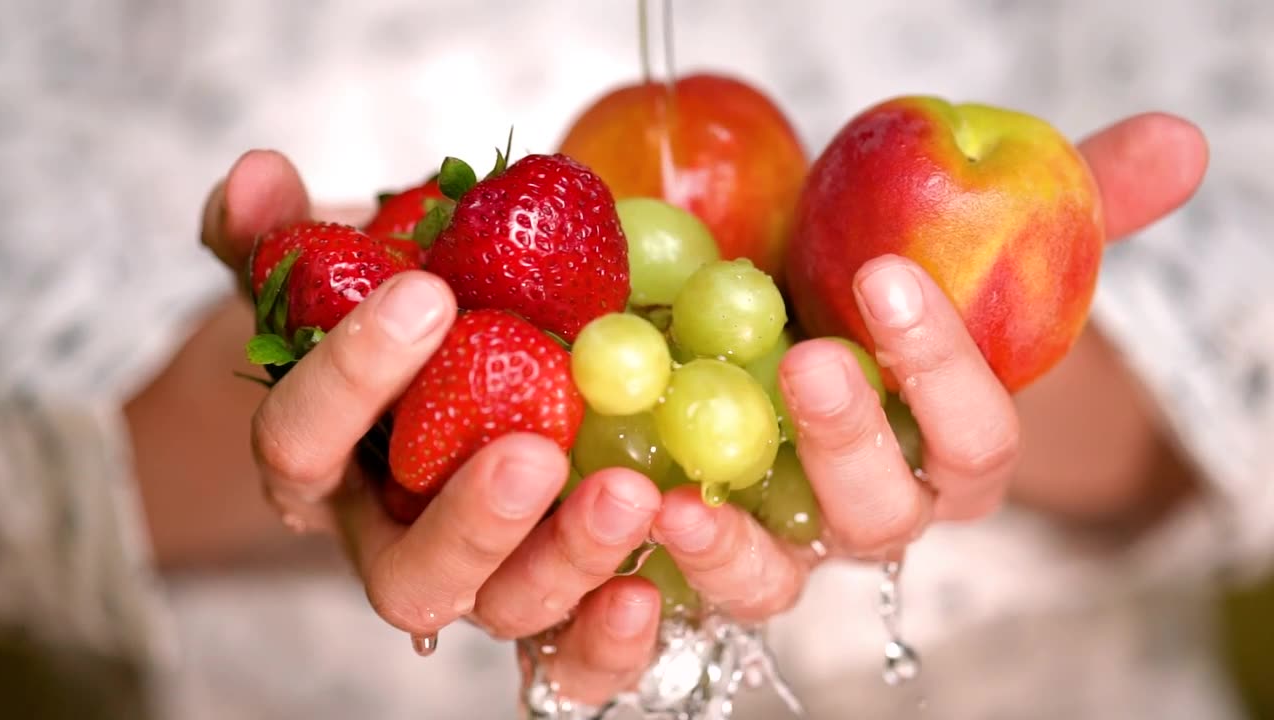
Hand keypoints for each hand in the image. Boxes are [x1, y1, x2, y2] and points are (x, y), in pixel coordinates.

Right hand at [201, 151, 663, 702]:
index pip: (303, 446)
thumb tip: (254, 178)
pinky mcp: (559, 601)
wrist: (481, 362)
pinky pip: (575, 654)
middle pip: (410, 576)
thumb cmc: (405, 324)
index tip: (426, 294)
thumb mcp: (341, 272)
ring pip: (506, 611)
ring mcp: (483, 582)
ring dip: (565, 563)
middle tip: (531, 451)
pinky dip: (609, 636)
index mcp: (324, 472)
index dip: (350, 378)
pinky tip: (652, 583)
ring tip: (629, 496)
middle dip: (469, 520)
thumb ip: (284, 236)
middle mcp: (396, 544)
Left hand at [649, 112, 1209, 621]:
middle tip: (809, 364)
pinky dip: (656, 578)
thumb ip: (1068, 201)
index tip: (887, 279)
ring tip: (681, 502)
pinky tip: (624, 519)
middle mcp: (873, 512)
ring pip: (778, 579)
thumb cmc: (876, 289)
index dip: (943, 371)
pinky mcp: (703, 552)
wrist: (783, 324)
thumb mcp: (966, 236)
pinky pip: (687, 592)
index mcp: (948, 453)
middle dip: (849, 447)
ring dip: (736, 551)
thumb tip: (1176, 143)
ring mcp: (786, 542)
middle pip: (881, 516)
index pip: (973, 440)